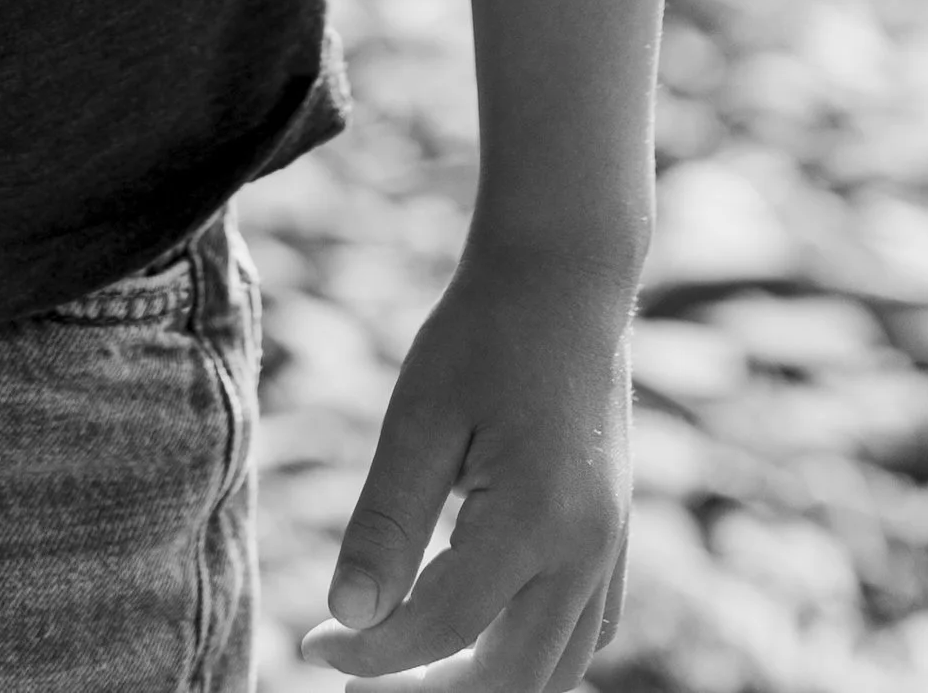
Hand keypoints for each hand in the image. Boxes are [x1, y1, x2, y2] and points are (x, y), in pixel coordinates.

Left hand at [301, 250, 632, 687]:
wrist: (565, 275)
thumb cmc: (482, 333)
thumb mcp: (419, 416)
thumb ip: (386, 523)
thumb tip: (346, 619)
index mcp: (535, 522)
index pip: (441, 632)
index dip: (369, 653)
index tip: (313, 643)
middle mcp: (585, 553)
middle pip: (510, 683)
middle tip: (354, 680)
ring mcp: (611, 550)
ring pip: (554, 672)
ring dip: (483, 685)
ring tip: (404, 668)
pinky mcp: (615, 537)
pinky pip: (583, 635)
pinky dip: (530, 657)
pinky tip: (475, 637)